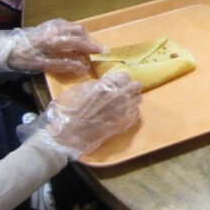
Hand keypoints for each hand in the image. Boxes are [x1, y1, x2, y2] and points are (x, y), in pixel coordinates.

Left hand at [6, 19, 103, 74]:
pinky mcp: (47, 24)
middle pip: (78, 31)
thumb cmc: (22, 58)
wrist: (4, 48)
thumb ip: (61, 65)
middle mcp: (54, 29)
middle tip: (96, 50)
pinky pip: (66, 24)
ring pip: (73, 26)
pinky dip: (73, 31)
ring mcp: (51, 25)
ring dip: (82, 35)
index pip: (78, 42)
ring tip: (85, 46)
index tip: (103, 52)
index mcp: (53, 40)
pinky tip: (72, 38)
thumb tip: (81, 66)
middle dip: (89, 40)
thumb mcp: (40, 65)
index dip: (91, 47)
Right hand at [20, 73, 141, 159]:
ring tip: (124, 104)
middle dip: (130, 88)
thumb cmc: (71, 111)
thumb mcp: (81, 90)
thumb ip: (98, 83)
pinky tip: (123, 114)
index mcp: (106, 86)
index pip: (124, 76)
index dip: (120, 80)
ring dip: (132, 100)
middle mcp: (117, 96)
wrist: (71, 134)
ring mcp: (123, 110)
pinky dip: (131, 112)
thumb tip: (108, 80)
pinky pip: (136, 113)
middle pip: (136, 86)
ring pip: (138, 99)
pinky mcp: (125, 123)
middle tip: (124, 92)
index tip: (118, 84)